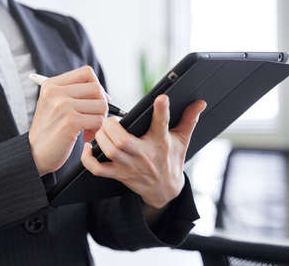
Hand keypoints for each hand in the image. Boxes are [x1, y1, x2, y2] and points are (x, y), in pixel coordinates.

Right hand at [28, 66, 108, 176]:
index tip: (94, 102)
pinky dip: (96, 131)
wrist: (34, 155)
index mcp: (52, 85)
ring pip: (101, 105)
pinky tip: (85, 137)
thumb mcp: (54, 105)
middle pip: (97, 88)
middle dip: (101, 105)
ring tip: (87, 129)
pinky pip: (99, 120)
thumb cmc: (49, 131)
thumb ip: (74, 94)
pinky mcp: (71, 121)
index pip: (86, 73)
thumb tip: (104, 94)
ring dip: (99, 120)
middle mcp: (56, 92)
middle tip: (92, 119)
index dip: (97, 87)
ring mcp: (63, 106)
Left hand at [81, 95, 205, 208]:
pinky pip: (98, 170)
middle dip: (113, 128)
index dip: (162, 111)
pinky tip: (88, 148)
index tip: (161, 98)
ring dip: (102, 138)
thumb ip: (189, 119)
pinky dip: (89, 160)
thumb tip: (200, 102)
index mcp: (161, 142)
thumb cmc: (171, 159)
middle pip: (123, 142)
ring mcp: (130, 166)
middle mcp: (144, 154)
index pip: (162, 125)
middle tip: (111, 120)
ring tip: (101, 129)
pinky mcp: (119, 174)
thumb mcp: (182, 139)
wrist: (165, 190)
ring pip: (110, 152)